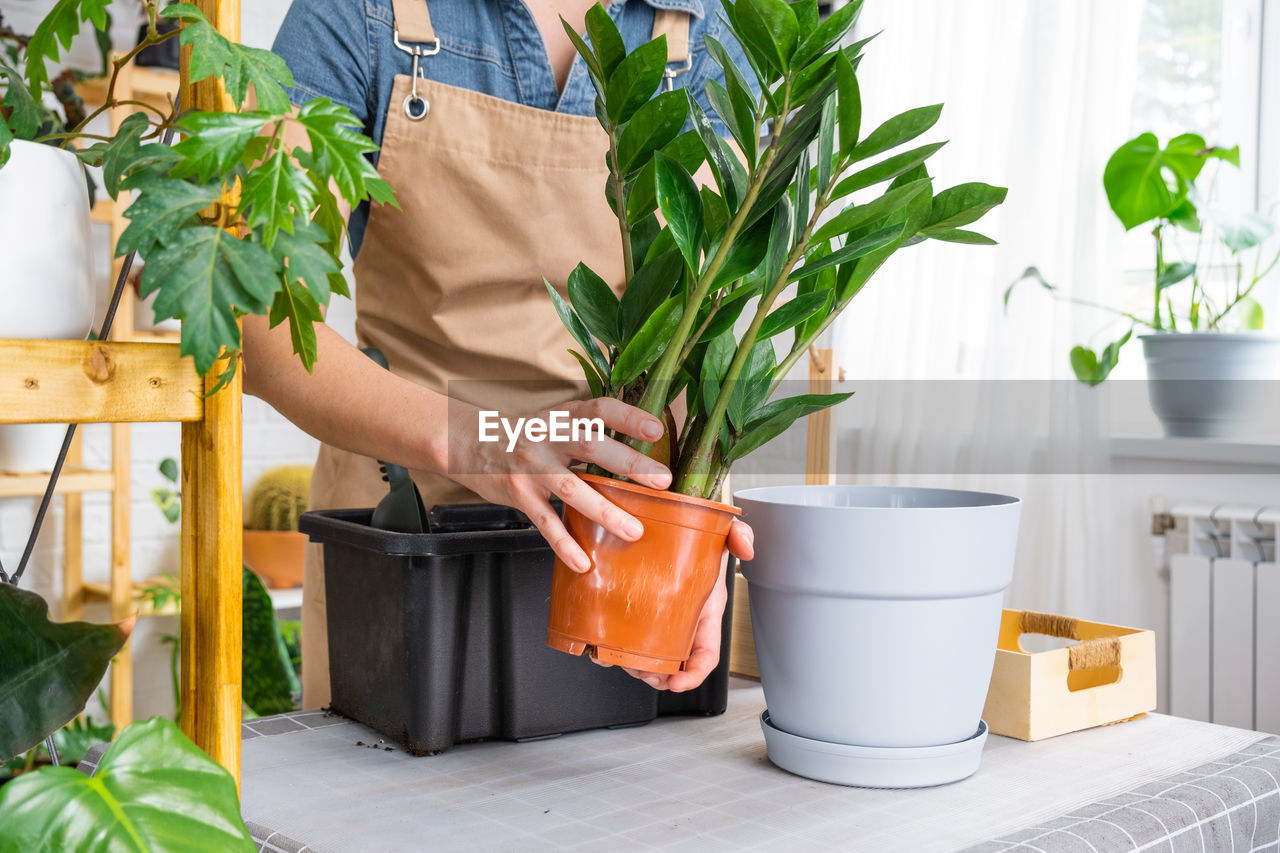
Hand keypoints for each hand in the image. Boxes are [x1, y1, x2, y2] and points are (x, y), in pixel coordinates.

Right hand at [448, 398, 671, 571]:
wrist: (468, 442)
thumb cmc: (526, 435)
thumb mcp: (555, 420)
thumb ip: (588, 431)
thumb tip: (638, 453)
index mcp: (563, 417)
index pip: (599, 410)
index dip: (628, 417)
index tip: (656, 430)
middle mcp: (548, 437)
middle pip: (591, 446)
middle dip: (629, 463)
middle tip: (662, 481)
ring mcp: (532, 468)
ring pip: (572, 489)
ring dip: (605, 511)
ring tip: (635, 531)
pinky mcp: (519, 495)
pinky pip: (546, 523)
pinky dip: (565, 545)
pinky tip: (584, 563)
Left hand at [598, 518, 754, 691]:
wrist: (670, 529)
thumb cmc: (696, 542)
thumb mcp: (721, 535)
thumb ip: (739, 535)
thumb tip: (747, 550)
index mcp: (705, 615)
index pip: (706, 656)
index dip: (694, 675)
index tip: (677, 683)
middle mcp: (682, 624)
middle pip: (673, 665)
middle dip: (657, 677)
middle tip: (642, 671)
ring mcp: (658, 622)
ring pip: (647, 658)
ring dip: (634, 667)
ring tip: (622, 660)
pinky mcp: (634, 615)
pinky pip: (624, 641)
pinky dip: (613, 650)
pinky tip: (604, 646)